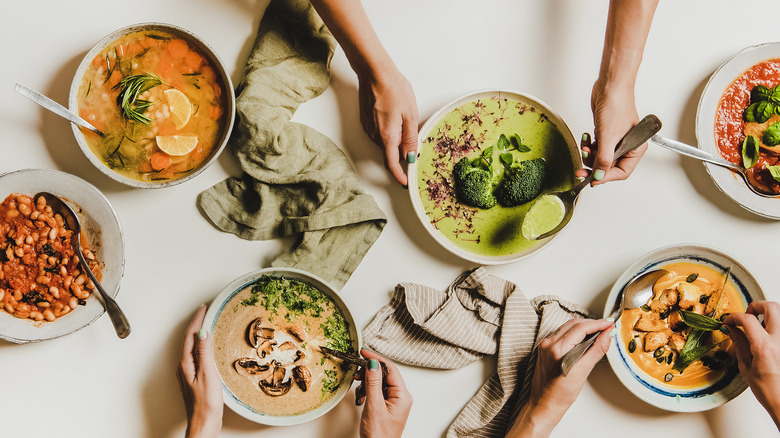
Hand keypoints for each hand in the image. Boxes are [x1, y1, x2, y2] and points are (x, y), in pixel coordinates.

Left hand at [177, 305, 223, 437]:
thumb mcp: (208, 375)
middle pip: (189, 339)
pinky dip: (202, 345)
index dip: (197, 320)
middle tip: (207, 311)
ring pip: (192, 347)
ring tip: (208, 323)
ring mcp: (188, 372)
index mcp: (186, 363)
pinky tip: (209, 345)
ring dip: (199, 333)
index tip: (204, 308)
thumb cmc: (206, 403)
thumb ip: (205, 353)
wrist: (204, 423)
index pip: (191, 335)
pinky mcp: (194, 377)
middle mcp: (184, 366)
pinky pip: (196, 355)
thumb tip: (203, 333)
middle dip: (197, 323)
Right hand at [354, 349, 412, 437]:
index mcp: (403, 396)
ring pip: (379, 382)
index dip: (377, 359)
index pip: (391, 369)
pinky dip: (367, 392)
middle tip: (357, 373)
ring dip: (367, 384)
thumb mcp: (374, 406)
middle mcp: (400, 397)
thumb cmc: (379, 436)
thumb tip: (373, 363)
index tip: (363, 353)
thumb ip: (373, 383)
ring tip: (359, 392)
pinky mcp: (386, 406)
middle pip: (385, 374)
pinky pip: (377, 391)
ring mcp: (394, 401)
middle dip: (369, 373)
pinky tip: (361, 398)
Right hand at [357, 67, 418, 185]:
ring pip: (384, 143)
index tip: (405, 182)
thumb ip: (410, 139)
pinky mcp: (365, 121)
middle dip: (401, 154)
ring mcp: (368, 128)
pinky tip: (394, 117)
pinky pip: (379, 134)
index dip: (399, 175)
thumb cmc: (393, 89)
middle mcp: (375, 136)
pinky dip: (388, 133)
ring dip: (395, 141)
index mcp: (387, 136)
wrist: (374, 72)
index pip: (392, 164)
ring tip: (404, 122)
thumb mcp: (410, 114)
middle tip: (414, 145)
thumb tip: (409, 157)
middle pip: (389, 154)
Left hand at [506, 318, 612, 437]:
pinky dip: (574, 332)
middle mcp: (548, 344)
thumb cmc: (560, 394)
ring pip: (567, 327)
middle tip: (606, 327)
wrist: (544, 403)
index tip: (609, 323)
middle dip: (591, 323)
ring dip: (583, 326)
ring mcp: (544, 345)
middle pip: (573, 324)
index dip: (597, 324)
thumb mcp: (583, 372)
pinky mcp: (544, 347)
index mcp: (557, 349)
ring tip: (598, 332)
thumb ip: (596, 350)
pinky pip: (561, 333)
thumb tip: (607, 335)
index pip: (580, 328)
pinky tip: (583, 338)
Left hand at [576, 81, 645, 184]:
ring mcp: (616, 140)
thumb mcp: (609, 138)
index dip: (606, 177)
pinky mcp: (606, 134)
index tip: (592, 180)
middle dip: (594, 166)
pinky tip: (586, 138)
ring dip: (590, 155)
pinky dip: (589, 145)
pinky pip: (596, 147)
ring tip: (585, 147)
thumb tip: (599, 176)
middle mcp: (627, 146)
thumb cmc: (617, 106)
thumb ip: (604, 159)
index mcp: (635, 148)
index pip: (621, 172)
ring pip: (600, 157)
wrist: (610, 87)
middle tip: (581, 170)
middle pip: (609, 166)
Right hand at [724, 301, 779, 428]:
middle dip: (756, 306)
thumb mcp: (746, 366)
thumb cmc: (769, 390)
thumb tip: (731, 328)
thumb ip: (739, 342)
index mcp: (764, 346)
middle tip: (748, 315)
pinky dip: (774, 326)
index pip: (747, 319)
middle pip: (771, 307)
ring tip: (759, 325)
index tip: (729, 321)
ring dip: (768, 314)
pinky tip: (769, 335)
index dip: (734, 317)